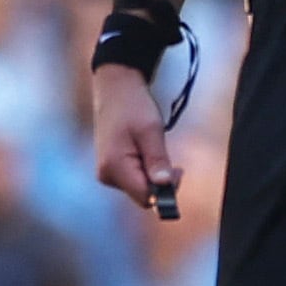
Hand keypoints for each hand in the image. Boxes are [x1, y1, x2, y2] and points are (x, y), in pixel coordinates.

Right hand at [93, 65, 176, 209]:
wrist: (115, 88)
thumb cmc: (133, 105)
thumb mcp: (151, 131)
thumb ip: (157, 160)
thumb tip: (164, 185)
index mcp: (115, 167)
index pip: (145, 197)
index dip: (165, 190)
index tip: (178, 170)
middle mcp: (107, 175)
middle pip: (142, 195)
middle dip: (160, 182)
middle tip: (170, 158)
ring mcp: (107, 172)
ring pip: (139, 187)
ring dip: (153, 174)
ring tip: (153, 147)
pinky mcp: (110, 168)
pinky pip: (133, 178)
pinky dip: (145, 169)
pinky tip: (145, 150)